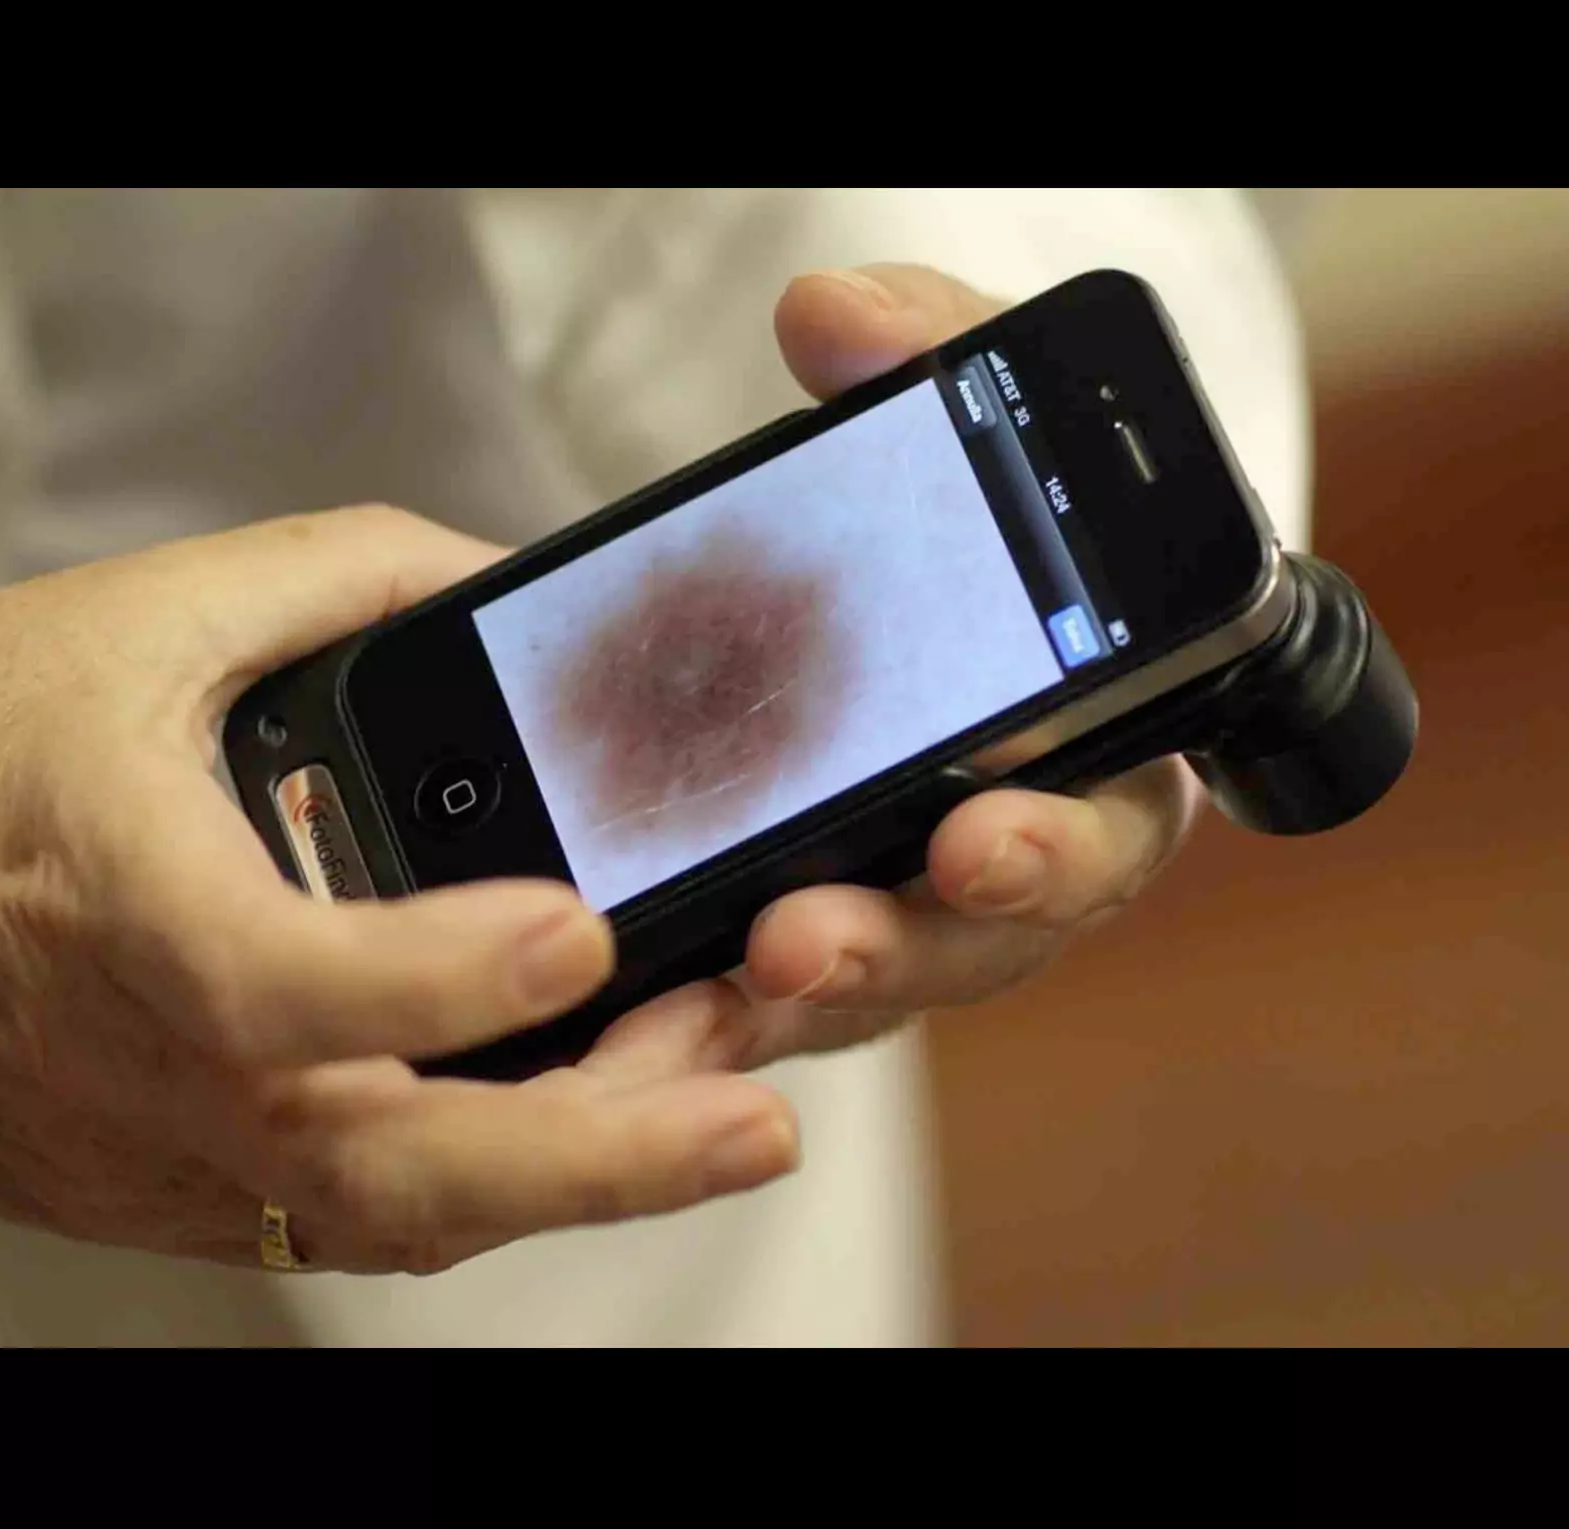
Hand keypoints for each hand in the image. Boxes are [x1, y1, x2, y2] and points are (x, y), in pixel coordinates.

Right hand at [0, 506, 797, 1274]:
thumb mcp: (130, 620)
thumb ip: (335, 582)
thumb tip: (498, 582)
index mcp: (120, 916)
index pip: (297, 990)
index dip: (451, 971)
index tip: (583, 922)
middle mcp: (142, 1079)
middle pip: (397, 1177)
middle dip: (603, 1163)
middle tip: (759, 1111)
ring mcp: (146, 1165)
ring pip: (388, 1223)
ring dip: (561, 1182)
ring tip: (700, 1114)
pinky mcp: (142, 1199)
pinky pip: (332, 1223)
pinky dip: (461, 1184)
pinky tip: (554, 1125)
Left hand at [586, 264, 1207, 1077]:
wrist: (902, 597)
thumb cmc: (970, 514)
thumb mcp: (966, 412)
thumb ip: (932, 351)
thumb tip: (832, 317)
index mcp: (1092, 760)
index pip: (1106, 832)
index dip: (1055, 850)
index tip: (980, 836)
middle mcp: (1002, 863)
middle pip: (971, 947)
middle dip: (893, 943)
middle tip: (802, 934)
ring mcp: (894, 913)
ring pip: (855, 990)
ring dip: (779, 996)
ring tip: (699, 977)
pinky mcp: (792, 940)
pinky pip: (752, 1000)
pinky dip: (693, 1011)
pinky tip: (619, 1016)